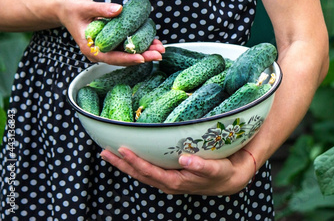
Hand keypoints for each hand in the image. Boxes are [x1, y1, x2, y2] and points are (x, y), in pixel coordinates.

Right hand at [57, 0, 163, 65]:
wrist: (66, 10)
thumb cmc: (73, 9)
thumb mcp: (85, 6)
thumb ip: (102, 8)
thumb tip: (119, 10)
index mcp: (90, 48)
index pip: (111, 57)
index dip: (127, 58)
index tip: (142, 58)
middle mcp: (99, 52)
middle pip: (123, 58)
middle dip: (142, 56)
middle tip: (159, 54)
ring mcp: (105, 49)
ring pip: (127, 54)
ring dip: (144, 51)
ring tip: (160, 48)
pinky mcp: (111, 44)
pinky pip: (126, 47)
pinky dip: (139, 44)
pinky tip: (153, 42)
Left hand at [100, 147, 256, 195]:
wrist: (227, 180)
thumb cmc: (221, 173)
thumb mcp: (215, 169)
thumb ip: (201, 165)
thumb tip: (185, 158)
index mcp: (176, 182)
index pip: (150, 172)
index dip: (135, 161)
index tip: (122, 150)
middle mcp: (167, 183)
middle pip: (139, 174)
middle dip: (121, 164)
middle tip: (104, 152)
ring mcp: (166, 181)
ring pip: (141, 174)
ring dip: (124, 165)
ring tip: (109, 153)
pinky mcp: (168, 176)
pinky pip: (147, 171)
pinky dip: (135, 164)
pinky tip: (128, 157)